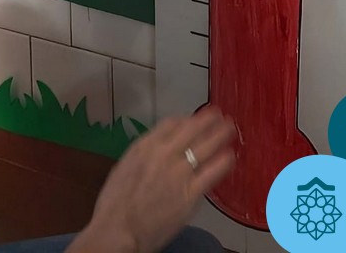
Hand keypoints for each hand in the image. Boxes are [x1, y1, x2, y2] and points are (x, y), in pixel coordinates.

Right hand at [69, 107, 235, 252]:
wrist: (117, 229)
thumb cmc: (114, 202)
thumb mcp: (124, 166)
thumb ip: (143, 155)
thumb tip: (156, 150)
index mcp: (145, 145)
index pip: (172, 123)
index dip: (187, 119)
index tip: (194, 119)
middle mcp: (164, 153)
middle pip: (192, 129)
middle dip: (208, 120)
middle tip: (220, 115)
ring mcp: (179, 172)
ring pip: (205, 147)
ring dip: (220, 135)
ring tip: (231, 129)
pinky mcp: (190, 193)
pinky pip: (211, 173)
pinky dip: (223, 162)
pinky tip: (230, 157)